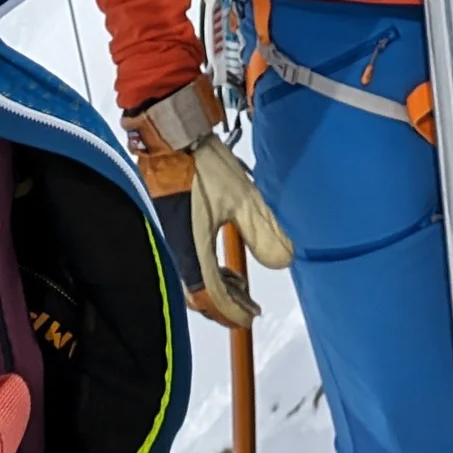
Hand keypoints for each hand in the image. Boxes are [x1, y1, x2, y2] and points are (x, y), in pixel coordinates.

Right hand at [122, 78, 293, 327]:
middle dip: (226, 304)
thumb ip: (263, 232)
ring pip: (193, 279)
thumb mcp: (242, 198)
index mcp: (192, 250)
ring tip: (240, 283)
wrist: (171, 137)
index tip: (252, 316)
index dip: (233, 312)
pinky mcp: (168, 228)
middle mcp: (176, 251)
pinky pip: (187, 262)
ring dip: (218, 287)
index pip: (212, 297)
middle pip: (199, 295)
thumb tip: (284, 261)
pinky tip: (221, 259)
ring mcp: (169, 240)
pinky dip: (207, 269)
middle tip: (250, 305)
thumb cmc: (203, 165)